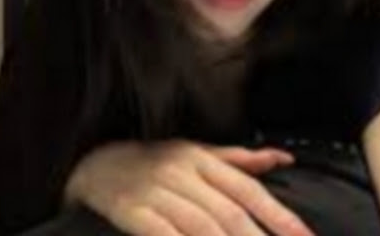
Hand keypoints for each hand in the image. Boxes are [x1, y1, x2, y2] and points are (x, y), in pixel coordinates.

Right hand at [64, 139, 314, 235]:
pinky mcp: (131, 211)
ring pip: (200, 227)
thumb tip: (282, 157)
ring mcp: (156, 192)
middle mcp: (182, 172)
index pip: (247, 189)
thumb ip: (239, 159)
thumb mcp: (196, 152)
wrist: (98, 162)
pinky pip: (162, 235)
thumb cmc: (155, 160)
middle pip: (229, 213)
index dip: (278, 217)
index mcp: (201, 158)